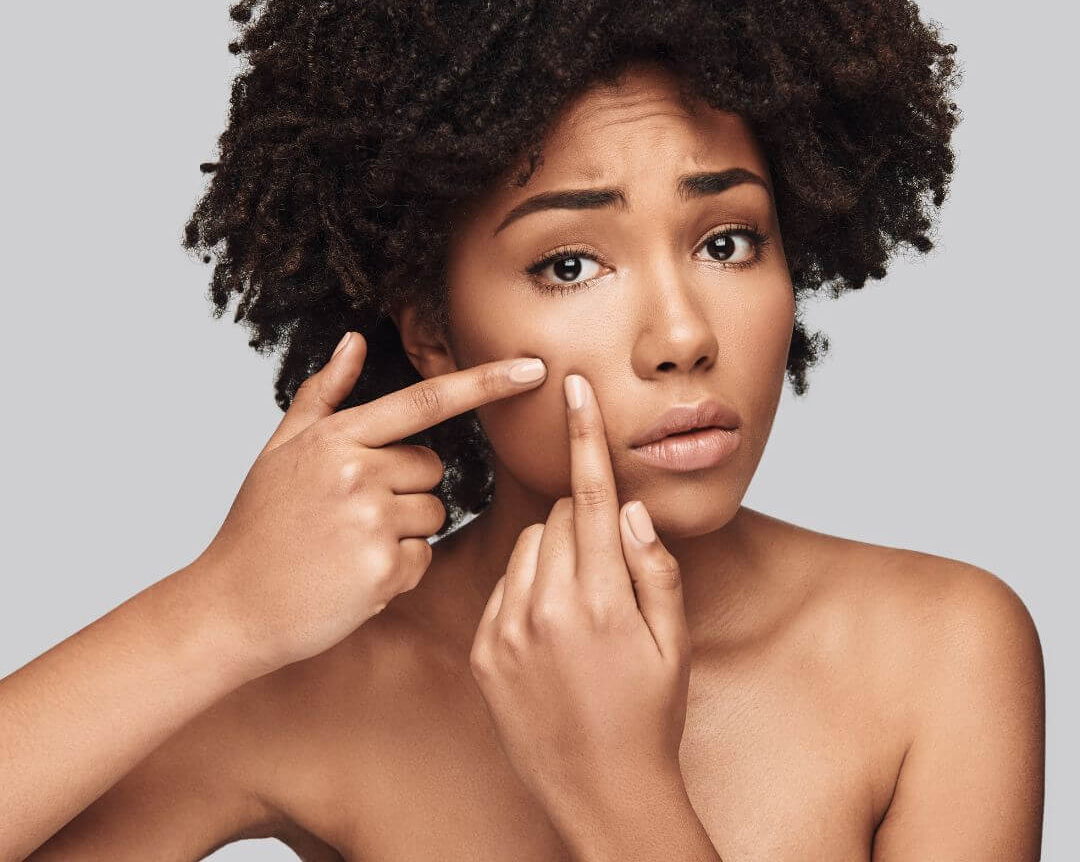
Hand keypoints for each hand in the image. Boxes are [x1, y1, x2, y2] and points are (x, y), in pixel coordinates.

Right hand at [193, 331, 547, 676]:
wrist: (230, 606)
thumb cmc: (259, 524)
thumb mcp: (281, 449)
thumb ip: (325, 394)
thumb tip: (355, 338)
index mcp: (337, 437)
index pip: (427, 400)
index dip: (486, 383)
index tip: (534, 367)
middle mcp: (357, 472)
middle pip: (433, 469)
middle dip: (406, 489)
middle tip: (351, 515)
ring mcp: (370, 522)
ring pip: (433, 515)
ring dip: (403, 532)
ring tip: (347, 546)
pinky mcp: (382, 570)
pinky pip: (423, 559)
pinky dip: (398, 572)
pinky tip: (352, 577)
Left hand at [468, 372, 692, 820]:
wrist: (601, 793)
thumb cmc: (650, 715)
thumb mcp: (675, 642)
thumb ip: (654, 567)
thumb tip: (630, 508)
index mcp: (601, 599)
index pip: (591, 494)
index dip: (585, 434)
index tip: (574, 386)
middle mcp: (547, 608)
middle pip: (558, 515)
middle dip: (584, 523)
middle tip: (606, 573)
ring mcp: (508, 630)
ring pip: (528, 545)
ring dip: (554, 555)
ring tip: (578, 608)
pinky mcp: (484, 650)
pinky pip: (503, 585)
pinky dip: (527, 589)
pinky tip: (549, 633)